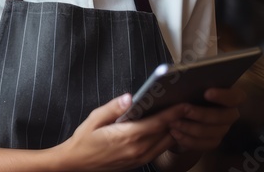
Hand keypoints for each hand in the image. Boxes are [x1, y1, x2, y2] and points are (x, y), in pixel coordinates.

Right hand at [55, 94, 186, 170]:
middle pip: (166, 133)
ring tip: (178, 116)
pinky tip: (165, 129)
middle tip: (186, 106)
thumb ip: (113, 107)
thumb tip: (130, 97)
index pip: (158, 123)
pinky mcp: (138, 163)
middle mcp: (137, 150)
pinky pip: (158, 150)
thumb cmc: (83, 140)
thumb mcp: (93, 119)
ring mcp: (139, 159)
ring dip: (173, 130)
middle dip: (177, 120)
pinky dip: (165, 139)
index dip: (173, 113)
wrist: (76, 164)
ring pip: (165, 144)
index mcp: (127, 136)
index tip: (184, 103)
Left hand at [167, 86, 244, 152]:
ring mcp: (222, 130)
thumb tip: (182, 82)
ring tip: (173, 122)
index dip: (224, 96)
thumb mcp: (189, 87)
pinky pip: (204, 144)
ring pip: (213, 132)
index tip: (207, 93)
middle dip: (202, 114)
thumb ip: (192, 85)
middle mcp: (229, 114)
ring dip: (190, 127)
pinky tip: (174, 133)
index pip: (236, 97)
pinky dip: (188, 140)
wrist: (179, 115)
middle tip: (184, 109)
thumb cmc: (186, 95)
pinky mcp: (212, 142)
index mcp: (229, 97)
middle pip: (225, 117)